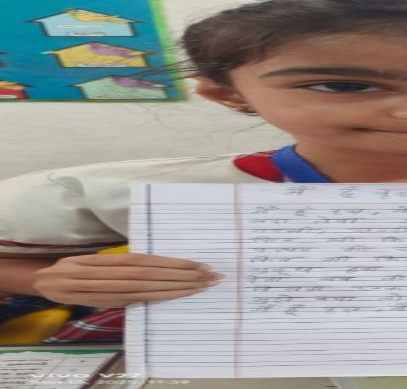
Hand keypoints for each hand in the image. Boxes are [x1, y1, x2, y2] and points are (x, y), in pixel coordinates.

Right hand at [33, 253, 223, 306]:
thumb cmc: (75, 267)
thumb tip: (158, 262)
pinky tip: (175, 296)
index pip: (147, 260)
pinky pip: (134, 301)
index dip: (173, 263)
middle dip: (182, 275)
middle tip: (209, 276)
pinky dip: (155, 299)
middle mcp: (107, 272)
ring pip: (145, 289)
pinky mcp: (104, 303)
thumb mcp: (96, 257)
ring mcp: (104, 290)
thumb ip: (122, 261)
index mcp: (107, 258)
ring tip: (200, 286)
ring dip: (175, 288)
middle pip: (150, 274)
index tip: (198, 264)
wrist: (43, 282)